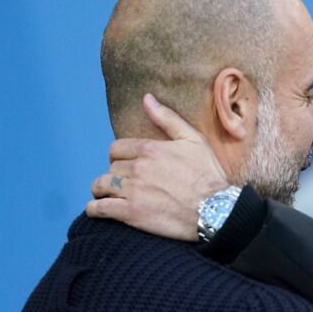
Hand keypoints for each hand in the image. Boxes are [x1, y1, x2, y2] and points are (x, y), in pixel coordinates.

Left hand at [87, 94, 228, 240]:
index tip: (127, 166)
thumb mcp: (194, 141)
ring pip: (101, 186)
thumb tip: (147, 98)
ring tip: (109, 196)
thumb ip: (167, 119)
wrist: (218, 210)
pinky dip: (95, 209)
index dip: (120, 157)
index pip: (116, 149)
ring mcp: (133, 190)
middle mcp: (138, 167)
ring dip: (102, 191)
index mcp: (150, 148)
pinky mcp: (132, 213)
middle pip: (110, 168)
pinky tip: (99, 209)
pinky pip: (100, 208)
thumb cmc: (209, 175)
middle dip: (116, 175)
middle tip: (125, 184)